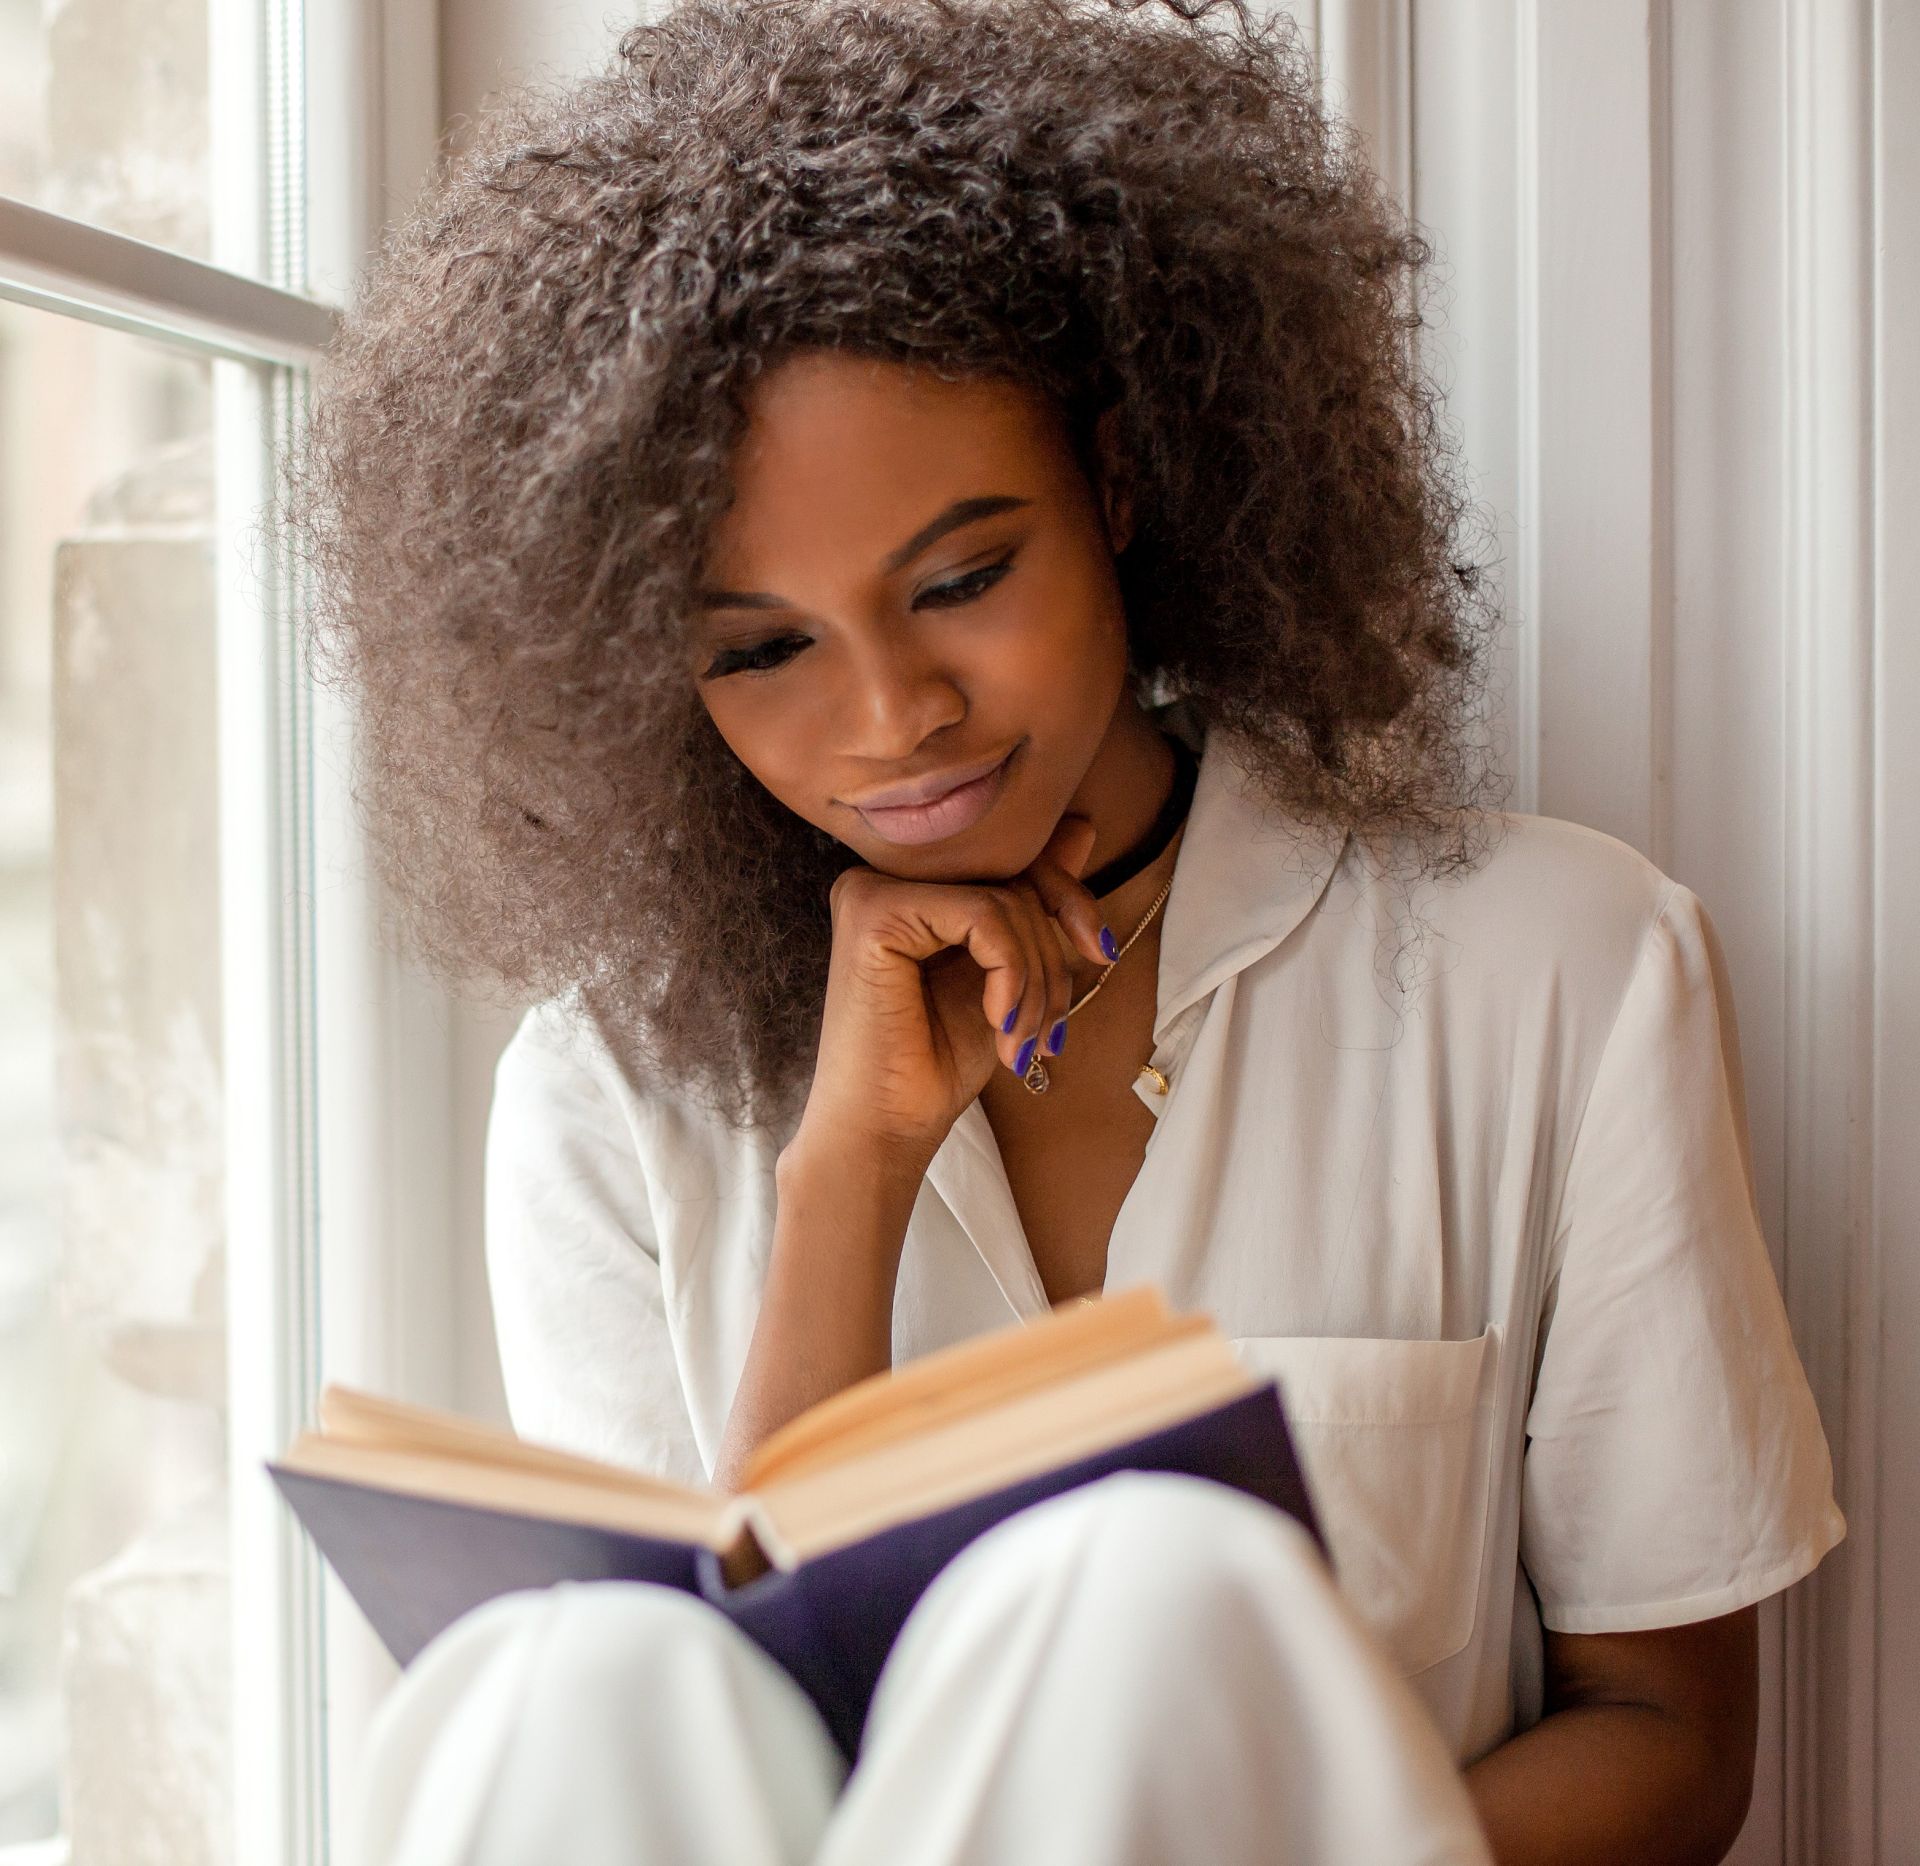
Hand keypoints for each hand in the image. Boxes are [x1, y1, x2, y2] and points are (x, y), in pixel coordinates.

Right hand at [792, 813, 1110, 1170]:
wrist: (884, 1131)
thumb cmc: (935, 1065)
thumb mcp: (1006, 976)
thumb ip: (1032, 905)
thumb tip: (1080, 826)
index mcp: (913, 889)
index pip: (1013, 864)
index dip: (1071, 902)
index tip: (1100, 955)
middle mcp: (885, 878)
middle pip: (1015, 880)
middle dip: (1055, 961)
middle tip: (1051, 1032)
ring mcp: (873, 889)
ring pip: (1005, 902)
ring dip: (1037, 983)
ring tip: (1024, 1043)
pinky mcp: (873, 911)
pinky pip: (982, 916)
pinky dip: (1012, 975)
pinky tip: (1001, 1024)